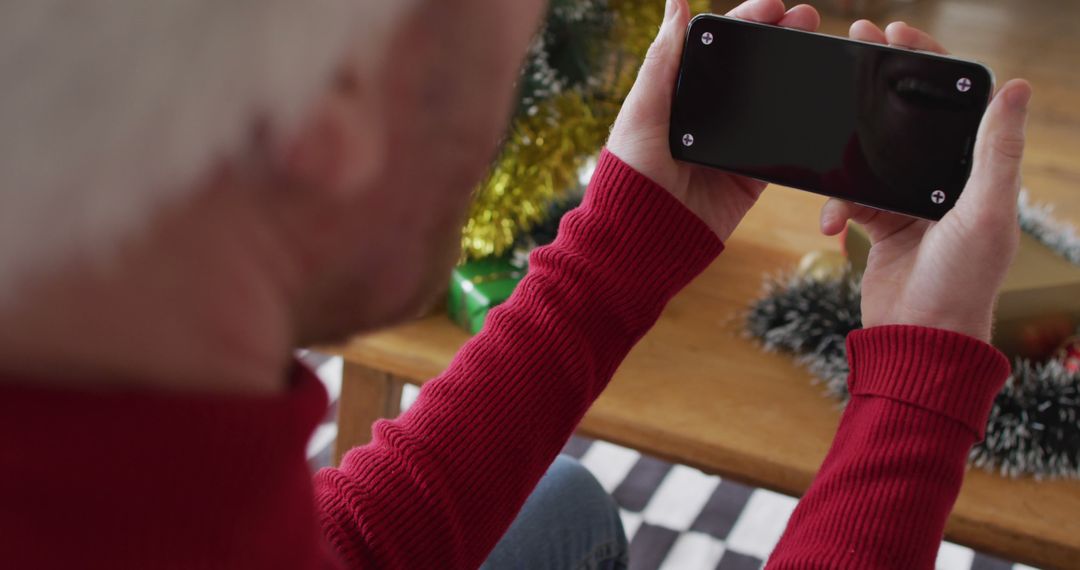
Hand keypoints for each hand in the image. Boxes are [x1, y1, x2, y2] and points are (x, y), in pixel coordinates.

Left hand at [606, 0, 820, 240]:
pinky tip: (820, 99)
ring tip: (818, 48)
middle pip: (751, 68)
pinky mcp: (750, 175)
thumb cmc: (630, 171)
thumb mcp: (643, 109)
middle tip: (807, 19)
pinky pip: (781, 145)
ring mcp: (732, 144)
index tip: (774, 6)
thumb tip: (677, 3)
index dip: (747, 21)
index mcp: (679, 93)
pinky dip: (800, 123)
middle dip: (779, 39)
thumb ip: (664, 59)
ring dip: (795, 74)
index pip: (718, 48)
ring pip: (771, 100)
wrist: (644, 236)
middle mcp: (707, 114)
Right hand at [819, 21, 1031, 341]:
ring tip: (824, 136)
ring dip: (848, 152)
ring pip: (871, 157)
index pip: (953, 103)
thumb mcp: (985, 212)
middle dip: (879, 86)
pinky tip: (829, 223)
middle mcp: (944, 182)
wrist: (918, 340)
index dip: (926, 63)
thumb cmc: (962, 283)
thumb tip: (1018, 86)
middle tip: (855, 47)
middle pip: (908, 119)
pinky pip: (849, 198)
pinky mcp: (879, 225)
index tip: (896, 36)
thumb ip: (995, 151)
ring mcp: (909, 203)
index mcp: (977, 172)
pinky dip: (835, 206)